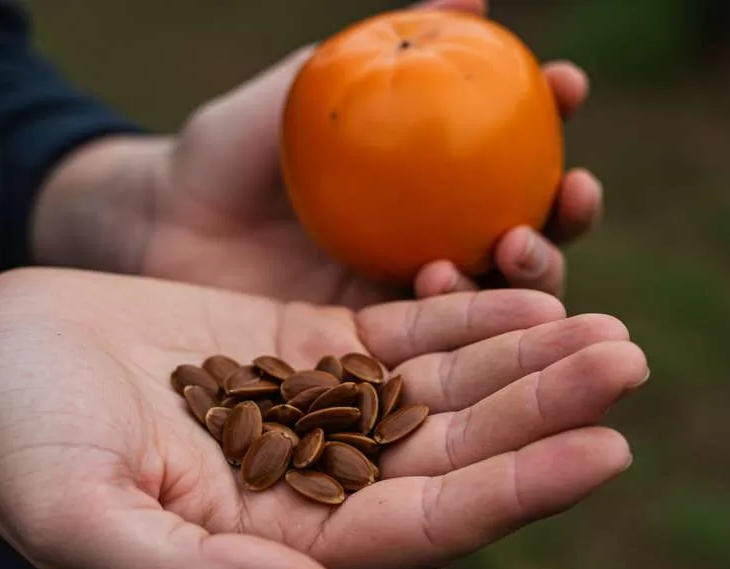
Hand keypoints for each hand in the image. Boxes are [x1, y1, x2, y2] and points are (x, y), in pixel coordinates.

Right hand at [0, 267, 644, 568]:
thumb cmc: (12, 444)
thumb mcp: (81, 519)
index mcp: (278, 547)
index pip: (423, 528)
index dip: (516, 491)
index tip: (608, 450)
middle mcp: (315, 486)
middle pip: (455, 454)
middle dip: (544, 413)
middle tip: (630, 365)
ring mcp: (317, 412)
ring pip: (443, 391)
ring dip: (524, 360)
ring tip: (608, 328)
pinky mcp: (303, 345)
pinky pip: (402, 335)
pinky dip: (465, 314)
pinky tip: (528, 290)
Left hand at [32, 0, 601, 307]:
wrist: (159, 228)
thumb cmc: (227, 152)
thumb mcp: (299, 88)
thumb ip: (379, 48)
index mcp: (431, 184)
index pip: (516, 151)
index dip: (552, 117)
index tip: (567, 84)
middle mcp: (434, 246)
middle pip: (532, 234)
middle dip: (568, 213)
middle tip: (570, 187)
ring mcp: (409, 307)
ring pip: (501, 300)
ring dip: (530, 272)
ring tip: (513, 241)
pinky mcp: (378, 359)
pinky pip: (436, 343)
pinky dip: (457, 315)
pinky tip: (443, 282)